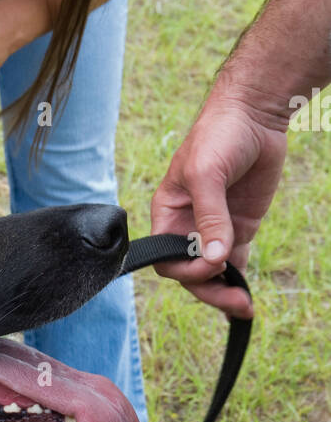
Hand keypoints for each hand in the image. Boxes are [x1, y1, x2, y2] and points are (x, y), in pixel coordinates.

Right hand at [150, 92, 288, 318]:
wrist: (254, 116)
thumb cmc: (218, 135)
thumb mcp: (206, 173)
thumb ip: (209, 217)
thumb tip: (214, 258)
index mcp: (168, 213)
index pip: (166, 258)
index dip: (187, 269)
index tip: (211, 265)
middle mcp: (187, 225)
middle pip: (189, 272)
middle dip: (209, 289)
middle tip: (236, 300)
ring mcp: (215, 228)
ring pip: (212, 272)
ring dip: (224, 290)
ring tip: (244, 305)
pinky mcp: (239, 226)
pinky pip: (234, 261)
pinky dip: (238, 278)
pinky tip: (246, 293)